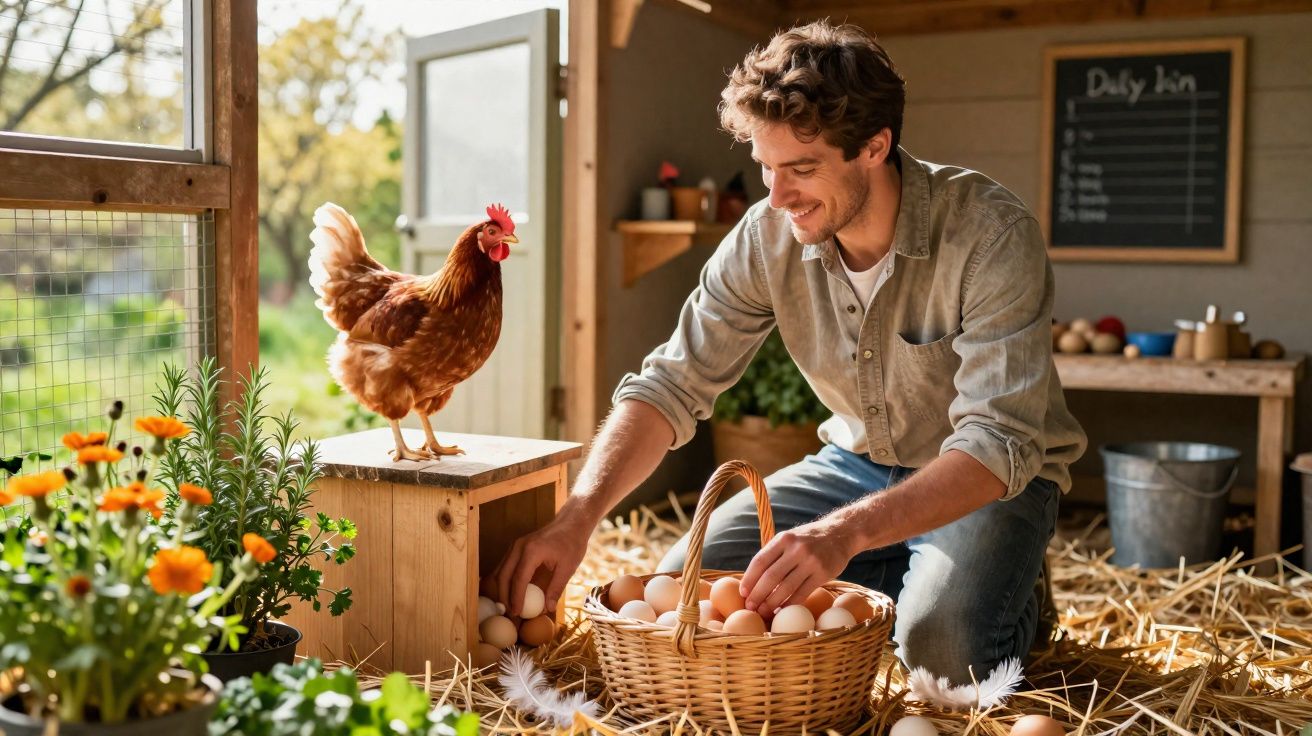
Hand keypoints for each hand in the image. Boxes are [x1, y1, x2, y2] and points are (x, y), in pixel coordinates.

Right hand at [491, 507, 592, 616]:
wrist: (571, 523)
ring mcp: (515, 546)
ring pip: (501, 571)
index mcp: (532, 551)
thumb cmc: (572, 543)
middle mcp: (519, 547)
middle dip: (504, 596)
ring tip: (510, 606)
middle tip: (510, 614)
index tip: (516, 614)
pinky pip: (506, 566)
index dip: (516, 598)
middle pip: (504, 576)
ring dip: (503, 589)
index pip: (518, 579)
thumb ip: (556, 588)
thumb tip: (547, 609)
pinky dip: (506, 581)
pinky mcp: (517, 548)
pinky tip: (512, 593)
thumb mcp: (568, 567)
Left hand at [740, 519, 856, 615]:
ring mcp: (811, 561)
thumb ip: (773, 555)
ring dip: (772, 603)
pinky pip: (802, 593)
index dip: (749, 579)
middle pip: (770, 577)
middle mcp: (796, 548)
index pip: (760, 561)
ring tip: (764, 612)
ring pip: (785, 588)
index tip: (743, 594)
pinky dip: (789, 604)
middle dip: (757, 595)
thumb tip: (752, 581)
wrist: (841, 533)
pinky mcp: (823, 573)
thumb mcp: (790, 539)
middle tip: (750, 608)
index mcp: (784, 539)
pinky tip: (782, 611)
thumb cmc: (809, 540)